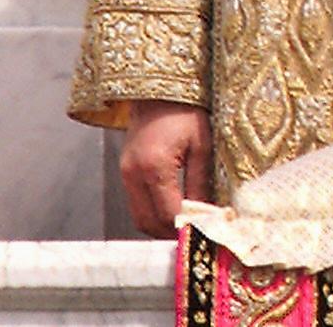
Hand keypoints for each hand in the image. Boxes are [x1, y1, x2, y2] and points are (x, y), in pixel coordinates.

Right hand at [120, 99, 211, 237]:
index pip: (168, 213)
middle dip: (171, 234)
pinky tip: (173, 212)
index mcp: (154, 167)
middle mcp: (133, 174)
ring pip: (139, 216)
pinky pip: (136, 203)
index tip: (204, 237)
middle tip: (196, 239)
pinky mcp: (125, 172)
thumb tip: (207, 213)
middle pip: (148, 222)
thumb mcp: (202, 145)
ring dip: (160, 227)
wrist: (159, 92)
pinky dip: (153, 213)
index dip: (185, 229)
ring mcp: (125, 174)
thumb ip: (201, 182)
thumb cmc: (186, 112)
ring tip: (186, 228)